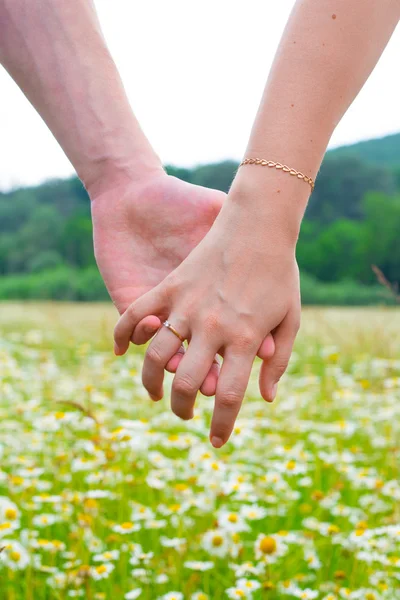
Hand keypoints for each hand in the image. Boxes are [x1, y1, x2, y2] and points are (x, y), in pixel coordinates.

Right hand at [114, 173, 300, 446]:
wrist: (259, 224)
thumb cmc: (280, 273)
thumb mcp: (290, 318)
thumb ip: (278, 361)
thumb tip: (266, 399)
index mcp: (246, 338)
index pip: (231, 397)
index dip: (222, 426)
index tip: (216, 442)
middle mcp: (213, 327)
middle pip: (189, 384)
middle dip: (184, 410)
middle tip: (186, 415)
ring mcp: (188, 305)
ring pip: (156, 355)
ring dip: (151, 383)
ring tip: (155, 394)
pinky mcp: (170, 286)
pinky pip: (137, 313)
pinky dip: (122, 334)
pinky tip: (120, 351)